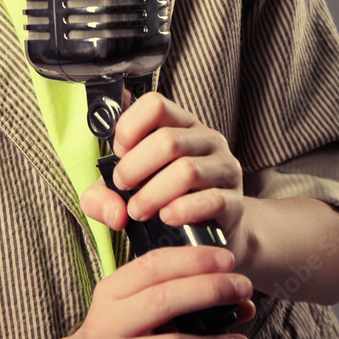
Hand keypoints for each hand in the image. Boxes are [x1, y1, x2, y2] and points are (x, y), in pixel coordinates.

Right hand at [64, 244, 254, 338]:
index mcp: (109, 292)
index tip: (227, 258)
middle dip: (211, 291)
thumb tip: (232, 291)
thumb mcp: (128, 305)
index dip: (193, 259)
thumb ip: (171, 291)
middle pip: (165, 301)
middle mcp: (106, 324)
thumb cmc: (116, 336)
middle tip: (243, 289)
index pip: (152, 265)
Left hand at [81, 93, 246, 257]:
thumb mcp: (128, 191)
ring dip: (153, 195)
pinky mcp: (235, 201)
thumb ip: (104, 195)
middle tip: (123, 188)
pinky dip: (182, 211)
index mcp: (180, 124)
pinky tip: (167, 218)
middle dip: (135, 167)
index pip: (155, 104)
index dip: (129, 126)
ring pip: (186, 170)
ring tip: (139, 211)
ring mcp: (224, 168)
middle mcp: (206, 139)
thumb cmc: (166, 201)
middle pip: (167, 140)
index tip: (118, 152)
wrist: (212, 234)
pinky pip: (211, 200)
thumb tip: (113, 211)